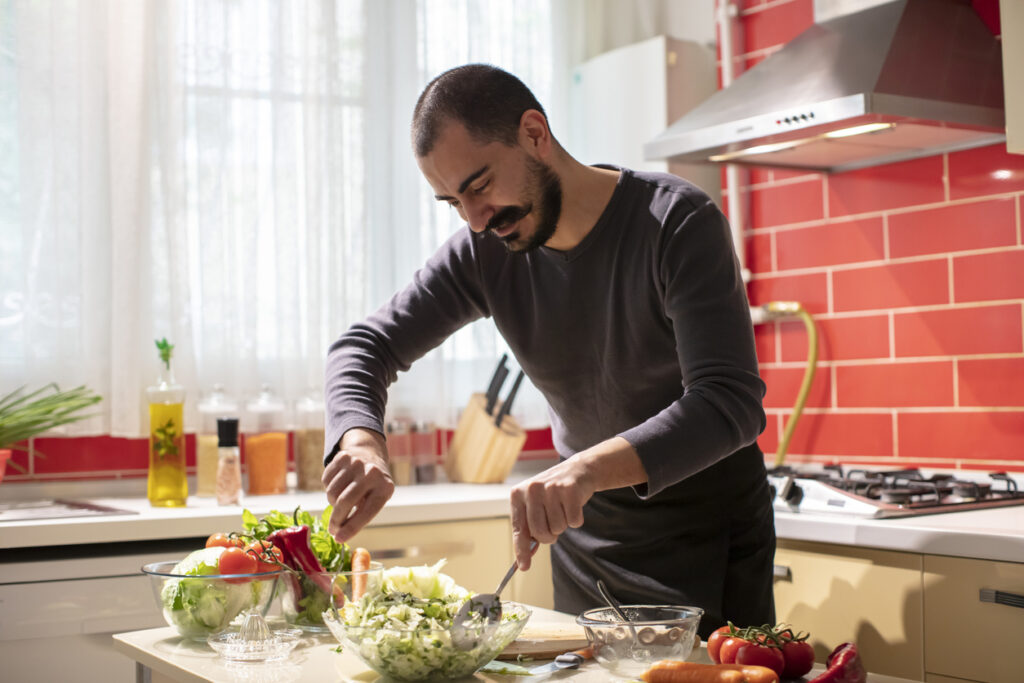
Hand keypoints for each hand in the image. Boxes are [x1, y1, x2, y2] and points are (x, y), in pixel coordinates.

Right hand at [322, 428, 394, 542]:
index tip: (339, 539)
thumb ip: (361, 515)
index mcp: (384, 487)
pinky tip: (338, 486)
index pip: (367, 512)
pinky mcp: (342, 457)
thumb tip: (339, 535)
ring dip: (332, 503)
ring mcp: (356, 463)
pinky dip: (328, 488)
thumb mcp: (375, 499)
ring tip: (341, 502)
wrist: (369, 455)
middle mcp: (371, 473)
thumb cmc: (372, 486)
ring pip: (332, 492)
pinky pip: (326, 481)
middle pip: (345, 501)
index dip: (352, 528)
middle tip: (333, 530)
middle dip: (336, 520)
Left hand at [509, 456, 594, 570]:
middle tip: (553, 525)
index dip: (521, 550)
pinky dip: (576, 519)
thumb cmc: (553, 494)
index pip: (519, 529)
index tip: (524, 567)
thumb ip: (528, 530)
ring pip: (558, 528)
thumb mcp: (535, 506)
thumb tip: (523, 561)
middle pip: (540, 532)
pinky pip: (574, 521)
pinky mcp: (570, 489)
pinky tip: (573, 505)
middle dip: (549, 536)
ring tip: (562, 508)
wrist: (577, 471)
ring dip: (563, 524)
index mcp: (518, 494)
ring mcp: (551, 488)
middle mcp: (532, 490)